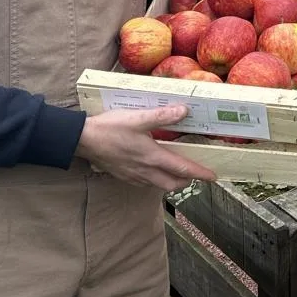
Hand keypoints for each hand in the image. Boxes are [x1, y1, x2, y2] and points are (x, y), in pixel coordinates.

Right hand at [75, 105, 215, 190]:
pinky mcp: (124, 175)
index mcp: (152, 157)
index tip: (213, 177)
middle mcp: (145, 171)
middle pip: (173, 183)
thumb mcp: (138, 118)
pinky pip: (146, 183)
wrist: (82, 140)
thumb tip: (184, 111)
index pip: (183, 169)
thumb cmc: (110, 128)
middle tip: (197, 174)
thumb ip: (162, 115)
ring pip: (159, 185)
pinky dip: (157, 180)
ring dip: (173, 181)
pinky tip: (155, 169)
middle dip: (188, 181)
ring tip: (179, 171)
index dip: (200, 174)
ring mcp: (133, 176)